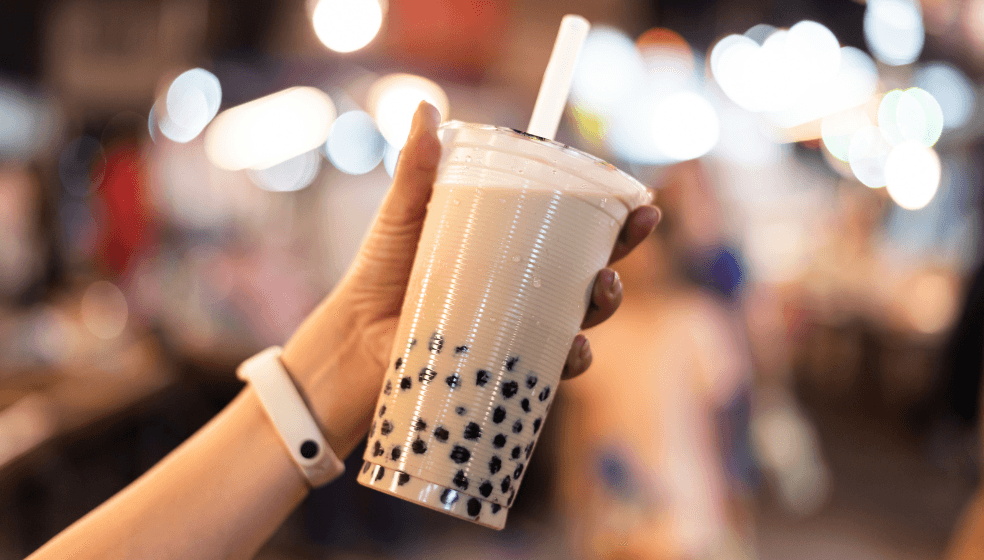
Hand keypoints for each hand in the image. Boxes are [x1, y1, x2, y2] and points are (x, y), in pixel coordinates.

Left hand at [282, 102, 660, 458]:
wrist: (353, 337)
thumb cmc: (381, 271)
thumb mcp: (403, 215)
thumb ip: (417, 168)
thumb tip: (426, 107)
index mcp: (509, 247)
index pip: (571, 227)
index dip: (610, 214)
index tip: (637, 198)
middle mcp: (523, 289)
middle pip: (588, 271)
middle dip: (622, 253)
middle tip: (632, 232)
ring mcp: (517, 329)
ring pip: (580, 319)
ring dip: (605, 305)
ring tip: (602, 288)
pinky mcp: (504, 365)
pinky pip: (549, 366)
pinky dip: (569, 360)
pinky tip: (573, 349)